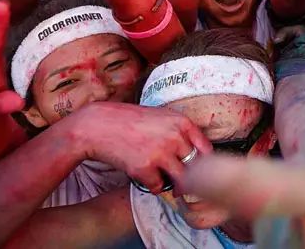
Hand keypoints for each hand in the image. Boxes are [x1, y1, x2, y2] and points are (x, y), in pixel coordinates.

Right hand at [68, 101, 211, 192]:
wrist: (98, 125)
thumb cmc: (129, 120)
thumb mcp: (161, 117)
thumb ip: (179, 131)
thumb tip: (195, 152)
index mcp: (182, 122)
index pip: (206, 149)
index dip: (204, 163)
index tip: (199, 170)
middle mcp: (175, 137)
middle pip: (195, 167)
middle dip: (190, 176)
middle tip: (183, 181)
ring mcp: (161, 153)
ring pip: (181, 180)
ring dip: (175, 185)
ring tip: (167, 182)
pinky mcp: (145, 168)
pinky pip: (159, 186)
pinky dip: (154, 186)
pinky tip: (147, 178)